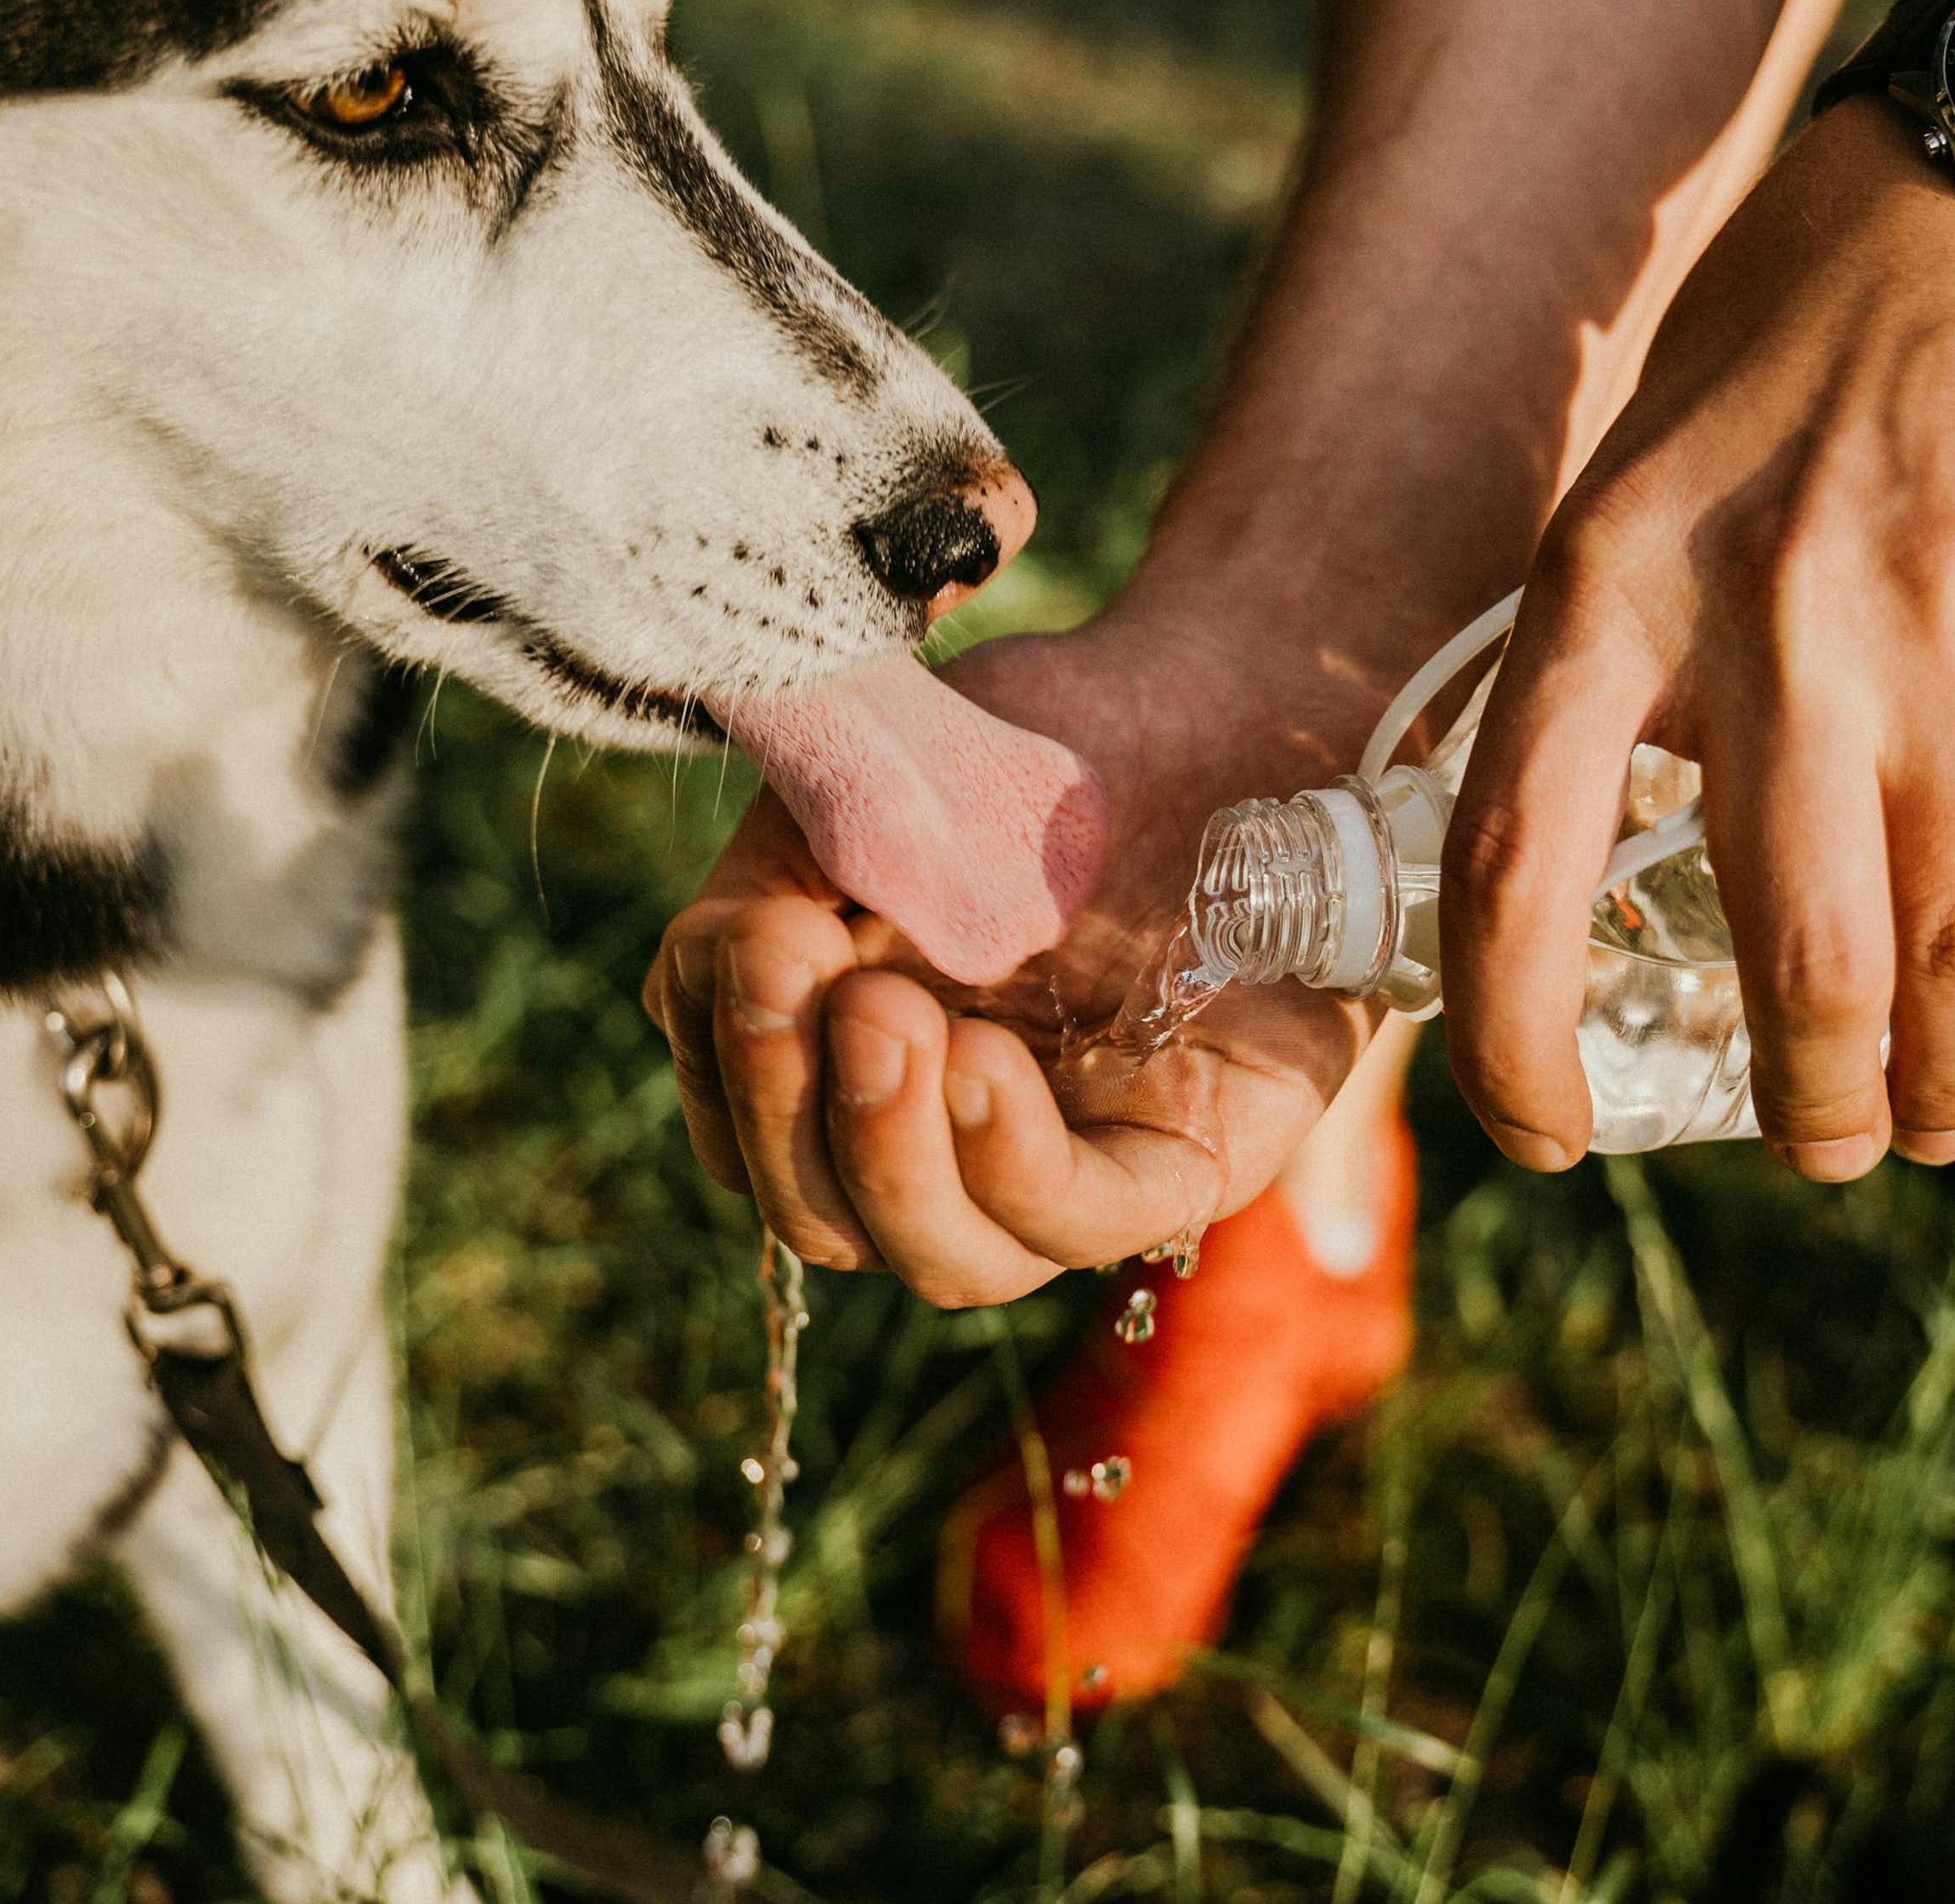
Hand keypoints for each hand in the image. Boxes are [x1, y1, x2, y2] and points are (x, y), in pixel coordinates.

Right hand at [644, 597, 1391, 1304]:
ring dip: (887, 1151)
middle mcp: (953, 1129)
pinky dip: (1009, 1163)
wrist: (1228, 698)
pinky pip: (1084, 1223)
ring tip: (891, 1019)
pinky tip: (979, 1064)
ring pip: (946, 1256)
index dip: (726, 1058)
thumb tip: (730, 958)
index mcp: (857, 1050)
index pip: (747, 1127)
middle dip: (786, 1106)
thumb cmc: (1046, 740)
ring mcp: (1068, 1157)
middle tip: (796, 967)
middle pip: (822, 1212)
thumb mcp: (884, 778)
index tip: (743, 935)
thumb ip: (787, 864)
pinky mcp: (1182, 1156)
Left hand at [1442, 96, 1954, 1179]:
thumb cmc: (1758, 376)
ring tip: (1927, 1122)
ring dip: (1946, 1074)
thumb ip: (1598, 694)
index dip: (1510, 1036)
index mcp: (1602, 597)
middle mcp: (1765, 619)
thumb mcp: (1611, 513)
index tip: (1542, 1128)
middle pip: (1794, 949)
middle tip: (1815, 1146)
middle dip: (1808, 1101)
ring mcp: (1945, 615)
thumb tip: (1592, 896)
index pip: (1517, 867)